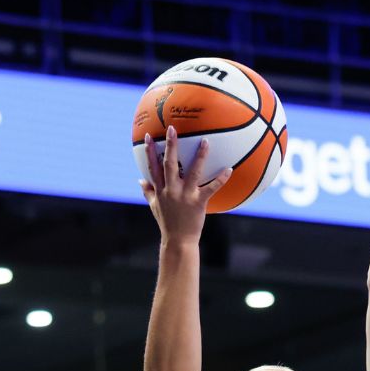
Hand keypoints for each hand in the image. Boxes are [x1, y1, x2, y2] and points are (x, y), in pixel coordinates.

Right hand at [142, 129, 231, 246]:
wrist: (177, 241)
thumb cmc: (167, 223)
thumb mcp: (154, 207)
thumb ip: (147, 192)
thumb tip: (140, 179)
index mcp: (160, 190)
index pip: (153, 167)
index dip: (149, 151)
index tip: (148, 136)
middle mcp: (171, 190)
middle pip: (169, 164)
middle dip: (170, 145)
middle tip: (172, 129)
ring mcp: (185, 196)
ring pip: (192, 172)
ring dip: (199, 156)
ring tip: (205, 141)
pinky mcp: (198, 202)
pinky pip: (211, 188)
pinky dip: (221, 179)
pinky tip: (229, 169)